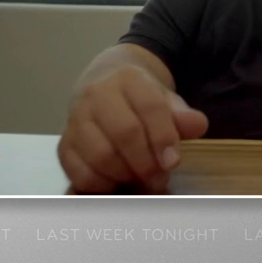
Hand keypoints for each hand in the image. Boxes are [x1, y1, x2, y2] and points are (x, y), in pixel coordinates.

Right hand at [57, 65, 207, 193]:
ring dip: (125, 174)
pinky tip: (116, 181)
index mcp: (129, 79)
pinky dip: (100, 183)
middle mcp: (97, 95)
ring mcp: (75, 119)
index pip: (150, 108)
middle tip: (158, 178)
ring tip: (139, 179)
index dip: (164, 138)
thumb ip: (182, 114)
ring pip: (100, 155)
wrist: (104, 81)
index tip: (173, 162)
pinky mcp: (63, 143)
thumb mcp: (164, 97)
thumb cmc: (140, 97)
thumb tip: (198, 125)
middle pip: (125, 133)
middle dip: (146, 162)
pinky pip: (77, 171)